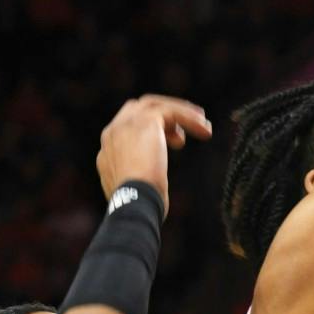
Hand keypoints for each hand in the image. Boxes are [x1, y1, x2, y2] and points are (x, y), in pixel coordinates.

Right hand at [95, 94, 211, 218]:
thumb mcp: (135, 190)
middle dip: (163, 113)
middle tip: (185, 126)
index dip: (152, 130)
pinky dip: (190, 118)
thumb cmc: (139, 206)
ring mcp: (127, 124)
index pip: (128, 127)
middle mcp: (113, 133)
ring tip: (204, 126)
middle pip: (139, 108)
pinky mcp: (146, 121)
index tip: (174, 142)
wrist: (134, 202)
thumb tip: (151, 180)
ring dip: (181, 113)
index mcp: (108, 151)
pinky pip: (171, 111)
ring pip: (156, 106)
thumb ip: (138, 177)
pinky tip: (205, 131)